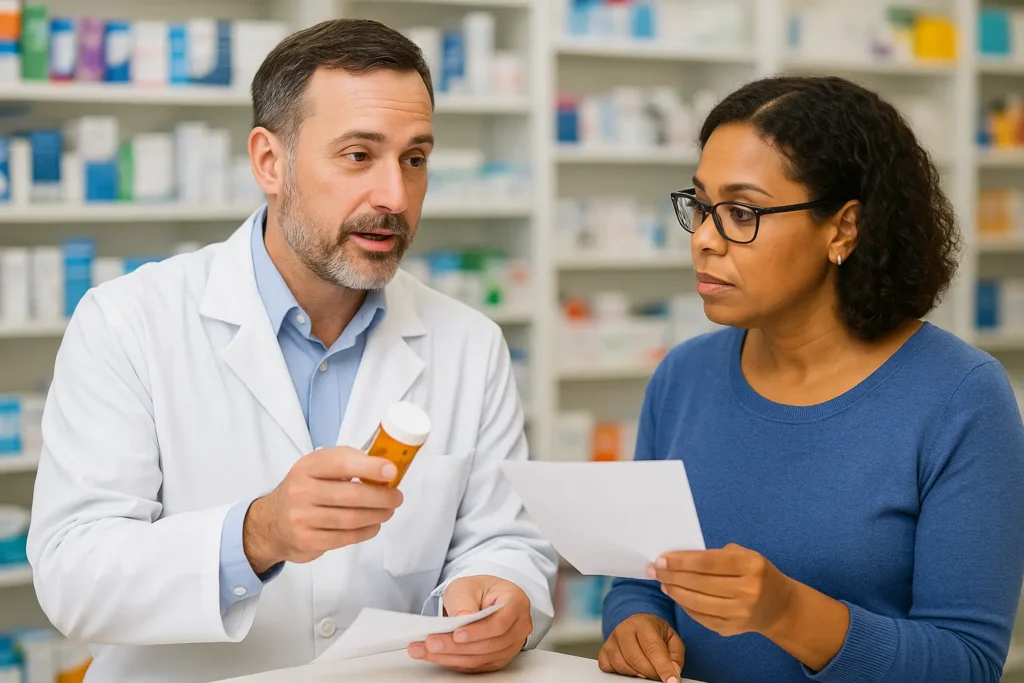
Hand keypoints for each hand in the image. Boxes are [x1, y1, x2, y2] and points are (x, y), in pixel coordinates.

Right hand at [243, 447, 402, 573]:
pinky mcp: (306, 540)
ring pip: (351, 518)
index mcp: (307, 467)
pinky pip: (345, 537)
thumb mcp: (317, 468)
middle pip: (351, 495)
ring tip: (388, 511)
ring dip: (377, 515)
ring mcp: (301, 517)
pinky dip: (366, 531)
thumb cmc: (304, 490)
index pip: (341, 463)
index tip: (392, 471)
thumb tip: (385, 466)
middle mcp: (301, 490)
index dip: (370, 467)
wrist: (270, 523)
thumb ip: (346, 462)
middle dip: (381, 496)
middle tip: (397, 496)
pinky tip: (374, 525)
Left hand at [408, 575, 532, 672]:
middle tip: (431, 643)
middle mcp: (518, 626)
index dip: (478, 631)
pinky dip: (454, 662)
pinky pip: (476, 666)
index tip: (457, 634)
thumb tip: (462, 618)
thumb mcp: (466, 586)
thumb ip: (464, 601)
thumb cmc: (477, 590)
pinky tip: (436, 656)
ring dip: (451, 657)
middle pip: (490, 644)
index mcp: (516, 602)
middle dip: (457, 646)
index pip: (500, 623)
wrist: (480, 599)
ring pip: (481, 659)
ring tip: (425, 650)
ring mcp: (511, 646)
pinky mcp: (498, 659)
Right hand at [598, 614, 684, 682]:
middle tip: (659, 677)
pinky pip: (607, 667)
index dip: (663, 667)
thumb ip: (675, 656)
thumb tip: (673, 673)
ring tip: (647, 672)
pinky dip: (619, 672)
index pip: (652, 648)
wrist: (639, 624)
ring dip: (636, 674)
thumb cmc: (656, 633)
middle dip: (650, 673)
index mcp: (643, 623)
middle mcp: (624, 629)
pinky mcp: (604, 650)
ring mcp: (611, 639)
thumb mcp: (672, 640)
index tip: (671, 681)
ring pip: (621, 664)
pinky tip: (631, 669)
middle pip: (635, 658)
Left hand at [649, 543, 794, 637]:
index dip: (681, 561)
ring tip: (663, 582)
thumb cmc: (756, 573)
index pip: (708, 562)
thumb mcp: (744, 555)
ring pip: (697, 603)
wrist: (780, 606)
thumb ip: (715, 555)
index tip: (661, 559)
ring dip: (674, 592)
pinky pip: (700, 617)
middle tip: (654, 570)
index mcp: (750, 565)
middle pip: (700, 583)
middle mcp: (747, 590)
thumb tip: (677, 559)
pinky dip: (685, 605)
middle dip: (672, 576)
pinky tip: (676, 595)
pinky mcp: (731, 628)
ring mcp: (740, 613)